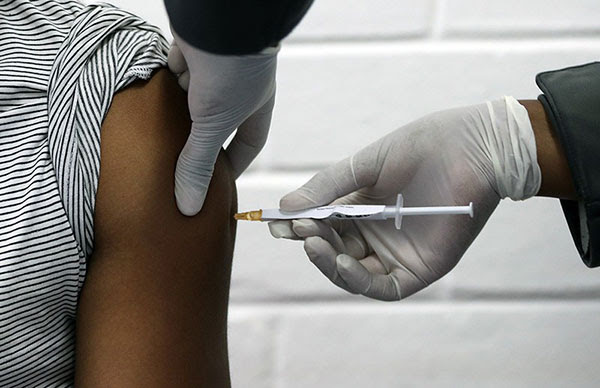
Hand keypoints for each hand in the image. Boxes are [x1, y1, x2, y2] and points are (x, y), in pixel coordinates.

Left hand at [168, 31, 277, 214]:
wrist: (218, 18)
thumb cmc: (233, 71)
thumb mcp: (213, 125)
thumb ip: (198, 164)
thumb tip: (188, 207)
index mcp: (255, 107)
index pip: (249, 143)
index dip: (236, 164)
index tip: (220, 183)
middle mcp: (237, 89)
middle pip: (217, 123)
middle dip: (200, 142)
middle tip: (181, 165)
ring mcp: (214, 69)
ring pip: (193, 99)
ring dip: (179, 112)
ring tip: (159, 138)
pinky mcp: (190, 52)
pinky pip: (175, 73)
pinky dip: (166, 84)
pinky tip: (153, 97)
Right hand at [269, 97, 540, 300]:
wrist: (475, 146)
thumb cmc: (424, 147)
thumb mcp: (365, 165)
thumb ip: (328, 187)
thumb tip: (285, 209)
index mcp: (363, 208)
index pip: (324, 226)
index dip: (300, 226)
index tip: (277, 222)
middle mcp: (377, 234)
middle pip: (335, 251)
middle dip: (313, 241)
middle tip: (299, 227)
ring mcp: (397, 254)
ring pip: (353, 273)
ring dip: (329, 262)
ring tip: (312, 241)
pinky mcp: (419, 269)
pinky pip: (383, 286)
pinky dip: (357, 278)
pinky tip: (340, 261)